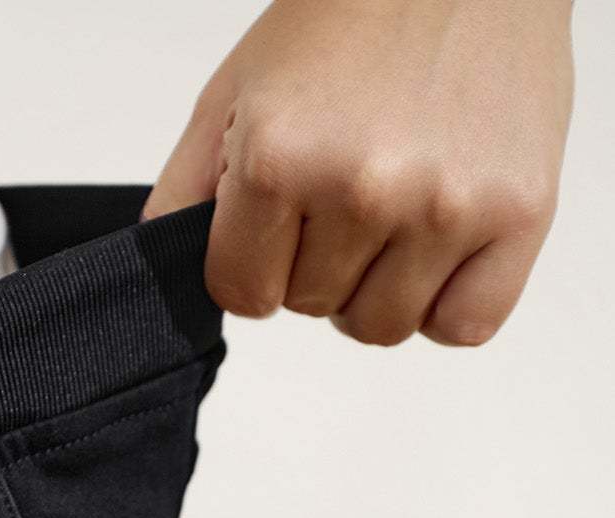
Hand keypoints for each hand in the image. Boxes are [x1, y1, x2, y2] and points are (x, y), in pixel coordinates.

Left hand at [140, 0, 574, 345]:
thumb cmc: (355, 14)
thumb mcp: (237, 91)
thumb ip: (185, 189)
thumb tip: (156, 268)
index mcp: (282, 157)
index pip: (242, 294)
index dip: (255, 264)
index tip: (280, 219)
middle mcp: (365, 187)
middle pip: (312, 309)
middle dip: (318, 263)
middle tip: (349, 187)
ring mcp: (446, 206)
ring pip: (382, 327)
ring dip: (380, 286)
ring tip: (396, 208)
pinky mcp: (520, 214)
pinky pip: (464, 326)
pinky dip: (448, 305)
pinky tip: (442, 246)